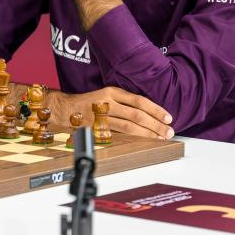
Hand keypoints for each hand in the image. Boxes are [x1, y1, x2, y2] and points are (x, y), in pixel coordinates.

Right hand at [47, 86, 173, 138]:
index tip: (169, 118)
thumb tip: (148, 113)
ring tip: (161, 137)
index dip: (156, 109)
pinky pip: (119, 134)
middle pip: (137, 114)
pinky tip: (143, 141)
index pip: (139, 101)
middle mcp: (108, 102)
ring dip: (148, 133)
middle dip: (156, 124)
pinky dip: (133, 138)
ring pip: (130, 126)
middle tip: (169, 131)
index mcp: (112, 92)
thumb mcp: (106, 95)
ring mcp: (102, 116)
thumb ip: (124, 102)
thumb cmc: (88, 103)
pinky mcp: (98, 128)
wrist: (65, 109)